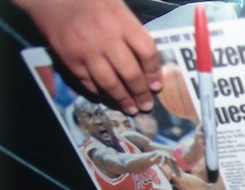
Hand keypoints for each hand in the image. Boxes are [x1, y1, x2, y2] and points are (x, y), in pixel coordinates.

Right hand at [14, 0, 161, 114]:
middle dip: (141, 93)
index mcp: (122, 23)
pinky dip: (101, 93)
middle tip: (146, 105)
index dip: (154, 72)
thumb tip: (150, 65)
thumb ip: (134, 33)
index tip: (157, 86)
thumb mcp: (119, 7)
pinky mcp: (70, 59)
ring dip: (123, 99)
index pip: (147, 53)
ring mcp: (87, 51)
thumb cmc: (92, 2)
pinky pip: (89, 83)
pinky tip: (109, 97)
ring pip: (110, 83)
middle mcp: (106, 38)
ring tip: (131, 108)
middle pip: (130, 73)